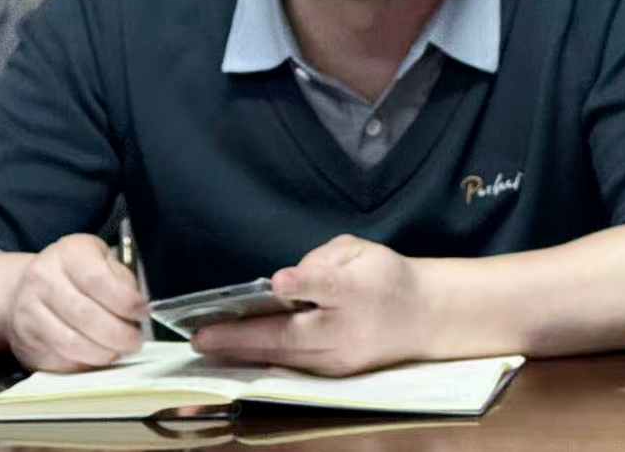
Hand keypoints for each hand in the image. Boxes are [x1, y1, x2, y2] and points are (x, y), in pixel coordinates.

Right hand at [0, 233, 147, 371]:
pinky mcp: (27, 345)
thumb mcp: (99, 258)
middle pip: (86, 316)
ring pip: (73, 344)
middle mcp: (43, 280)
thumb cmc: (73, 272)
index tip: (143, 313)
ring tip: (120, 350)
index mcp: (68, 253)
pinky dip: (86, 365)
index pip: (98, 280)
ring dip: (104, 353)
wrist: (21, 291)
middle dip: (118, 334)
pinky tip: (98, 358)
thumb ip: (119, 277)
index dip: (126, 301)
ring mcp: (30, 315)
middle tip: (136, 341)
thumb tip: (137, 308)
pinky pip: (61, 362)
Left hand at [191, 235, 430, 375]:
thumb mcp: (359, 250)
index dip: (304, 284)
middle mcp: (347, 328)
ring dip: (244, 354)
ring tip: (206, 347)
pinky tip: (231, 356)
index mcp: (356, 289)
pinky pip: (292, 367)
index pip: (328, 287)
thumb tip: (287, 281)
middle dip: (244, 336)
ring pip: (286, 358)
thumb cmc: (382, 275)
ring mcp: (341, 357)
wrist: (421, 317)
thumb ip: (325, 259)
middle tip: (202, 336)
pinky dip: (261, 362)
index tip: (280, 282)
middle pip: (293, 335)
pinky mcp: (335, 373)